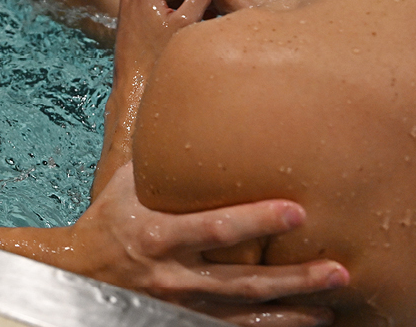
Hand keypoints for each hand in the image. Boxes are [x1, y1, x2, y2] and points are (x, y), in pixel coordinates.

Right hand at [73, 163, 346, 321]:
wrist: (77, 274)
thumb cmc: (108, 220)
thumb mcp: (127, 185)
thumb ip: (163, 160)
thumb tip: (195, 109)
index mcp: (160, 235)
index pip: (217, 228)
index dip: (258, 222)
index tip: (298, 211)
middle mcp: (174, 276)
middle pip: (243, 282)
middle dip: (293, 279)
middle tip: (338, 271)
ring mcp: (182, 306)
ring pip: (244, 315)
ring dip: (290, 313)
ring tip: (331, 307)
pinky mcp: (184, 322)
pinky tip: (301, 324)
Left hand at [116, 0, 208, 82]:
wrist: (134, 84)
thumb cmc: (159, 54)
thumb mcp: (186, 22)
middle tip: (207, 11)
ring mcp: (128, 9)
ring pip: (160, 0)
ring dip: (178, 8)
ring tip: (197, 23)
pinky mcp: (127, 23)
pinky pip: (151, 11)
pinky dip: (166, 17)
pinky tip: (181, 32)